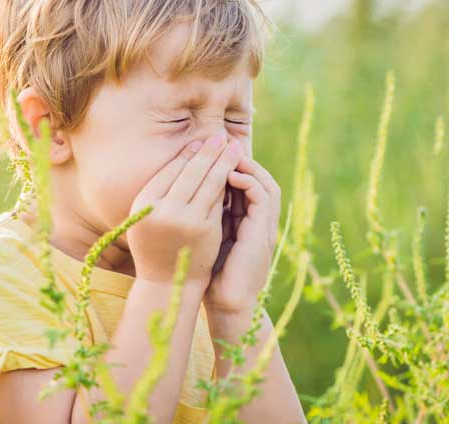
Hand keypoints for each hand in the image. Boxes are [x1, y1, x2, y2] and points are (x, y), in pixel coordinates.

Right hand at [127, 133, 243, 288]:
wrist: (167, 283)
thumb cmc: (155, 245)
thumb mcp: (147, 217)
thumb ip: (160, 191)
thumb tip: (186, 155)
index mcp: (144, 203)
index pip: (170, 170)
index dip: (187, 154)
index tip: (200, 142)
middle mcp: (163, 210)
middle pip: (191, 171)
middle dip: (208, 151)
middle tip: (220, 136)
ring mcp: (186, 220)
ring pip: (209, 183)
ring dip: (223, 162)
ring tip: (233, 148)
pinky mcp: (206, 230)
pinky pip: (218, 200)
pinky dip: (227, 184)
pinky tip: (235, 172)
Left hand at [204, 154, 280, 315]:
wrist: (226, 305)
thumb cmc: (210, 275)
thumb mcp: (206, 238)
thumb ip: (205, 217)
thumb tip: (184, 193)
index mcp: (247, 222)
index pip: (245, 183)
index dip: (230, 166)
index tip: (209, 152)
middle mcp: (259, 222)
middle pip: (259, 178)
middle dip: (240, 160)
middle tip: (219, 144)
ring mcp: (264, 227)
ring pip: (265, 183)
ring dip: (247, 166)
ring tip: (225, 154)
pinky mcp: (263, 234)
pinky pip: (262, 198)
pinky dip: (248, 182)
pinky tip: (228, 175)